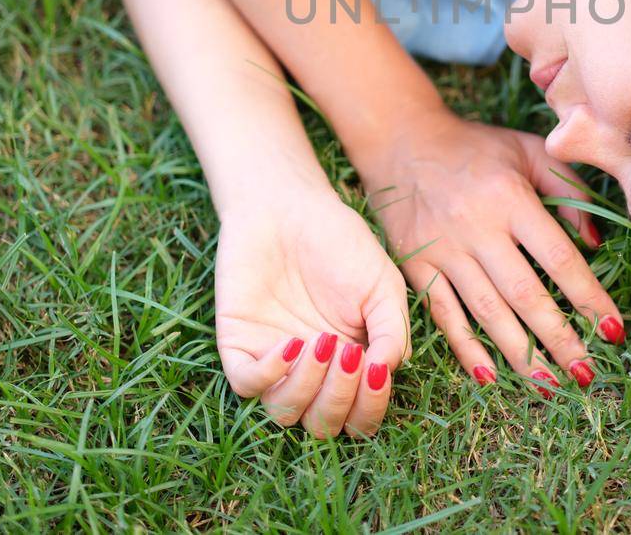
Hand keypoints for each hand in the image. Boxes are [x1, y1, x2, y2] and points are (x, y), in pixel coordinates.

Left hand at [213, 182, 409, 437]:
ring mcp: (272, 362)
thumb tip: (385, 374)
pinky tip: (291, 343)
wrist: (288, 204)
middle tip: (348, 355)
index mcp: (350, 364)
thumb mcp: (382, 285)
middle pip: (322, 425)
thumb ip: (391, 333)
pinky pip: (246, 386)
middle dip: (340, 401)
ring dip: (308, 387)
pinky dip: (270, 374)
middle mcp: (311, 373)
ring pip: (284, 414)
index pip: (359, 417)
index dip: (370, 408)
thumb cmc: (339, 242)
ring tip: (322, 341)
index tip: (376, 370)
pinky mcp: (238, 345)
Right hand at [354, 109, 624, 395]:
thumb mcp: (529, 150)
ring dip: (519, 353)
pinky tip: (489, 377)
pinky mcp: (416, 265)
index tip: (612, 330)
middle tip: (587, 374)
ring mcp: (443, 249)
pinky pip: (443, 314)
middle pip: (525, 294)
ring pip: (486, 311)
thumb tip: (595, 242)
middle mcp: (477, 227)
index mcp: (510, 197)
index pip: (558, 257)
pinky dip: (465, 348)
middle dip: (559, 338)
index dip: (588, 297)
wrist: (401, 141)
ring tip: (549, 385)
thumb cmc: (476, 149)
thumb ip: (568, 188)